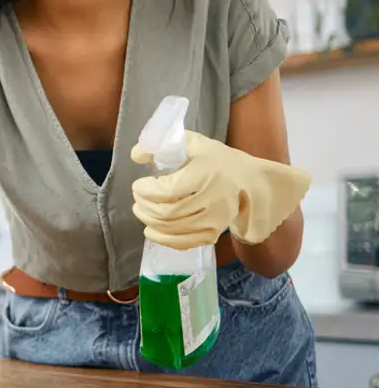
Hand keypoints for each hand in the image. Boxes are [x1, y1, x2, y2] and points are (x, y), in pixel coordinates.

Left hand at [130, 130, 310, 249]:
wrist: (251, 182)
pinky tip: (151, 231)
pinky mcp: (214, 234)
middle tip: (137, 198)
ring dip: (150, 221)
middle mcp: (212, 200)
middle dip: (145, 206)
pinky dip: (163, 239)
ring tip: (140, 211)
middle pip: (167, 212)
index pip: (168, 190)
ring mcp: (214, 221)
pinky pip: (184, 242)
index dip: (146, 191)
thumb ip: (164, 144)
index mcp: (205, 175)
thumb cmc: (219, 161)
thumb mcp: (195, 144)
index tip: (138, 185)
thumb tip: (136, 154)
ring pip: (173, 229)